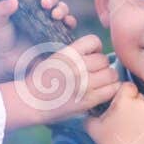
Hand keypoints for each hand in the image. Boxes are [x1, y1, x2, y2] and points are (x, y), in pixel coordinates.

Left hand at [0, 0, 76, 83]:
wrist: (4, 61)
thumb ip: (1, 10)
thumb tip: (13, 0)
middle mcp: (39, 8)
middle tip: (44, 4)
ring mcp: (48, 21)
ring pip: (62, 8)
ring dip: (62, 9)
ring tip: (55, 16)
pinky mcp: (55, 34)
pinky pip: (67, 26)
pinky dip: (70, 22)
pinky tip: (67, 23)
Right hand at [0, 34, 118, 129]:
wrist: (31, 102)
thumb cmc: (41, 80)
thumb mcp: (54, 58)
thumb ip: (74, 54)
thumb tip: (97, 53)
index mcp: (67, 54)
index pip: (94, 41)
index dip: (96, 48)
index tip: (92, 56)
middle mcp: (77, 67)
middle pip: (104, 60)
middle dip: (101, 66)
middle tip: (94, 74)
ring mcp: (84, 83)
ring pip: (111, 74)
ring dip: (108, 79)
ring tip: (99, 84)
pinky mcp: (89, 99)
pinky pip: (112, 89)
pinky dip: (111, 90)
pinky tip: (102, 92)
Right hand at [84, 81, 143, 143]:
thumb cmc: (108, 142)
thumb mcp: (92, 126)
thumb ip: (90, 114)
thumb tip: (87, 109)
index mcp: (124, 100)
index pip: (128, 86)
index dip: (124, 92)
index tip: (120, 100)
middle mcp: (140, 104)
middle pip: (138, 95)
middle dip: (133, 102)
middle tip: (125, 115)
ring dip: (141, 112)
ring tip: (132, 125)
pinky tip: (139, 133)